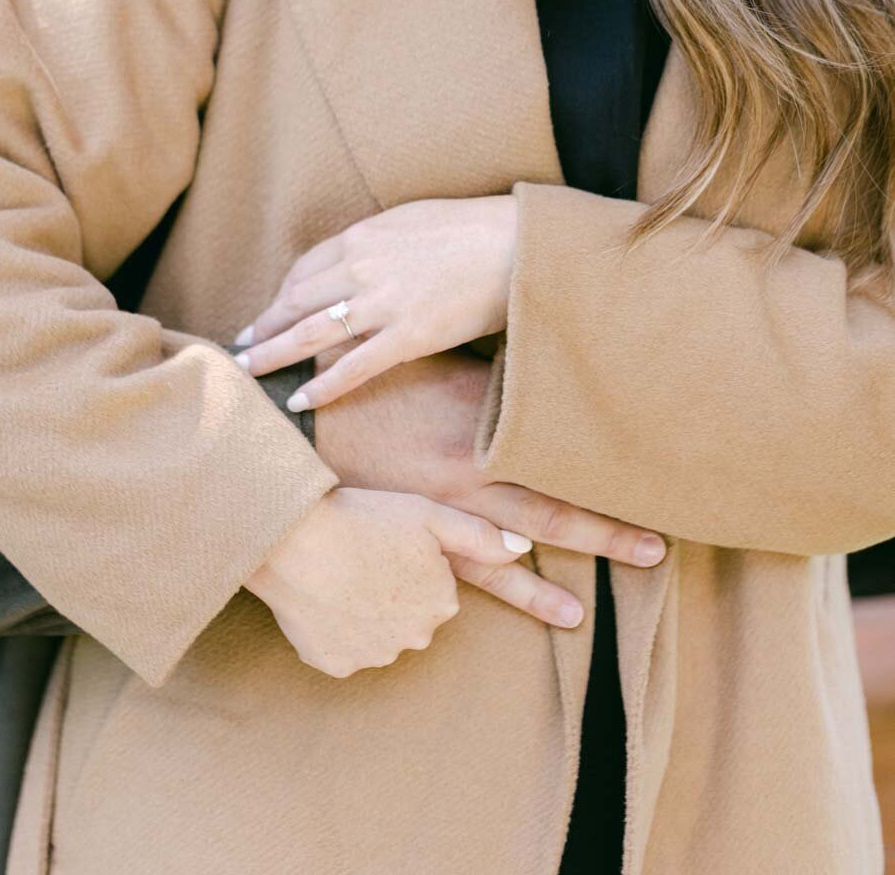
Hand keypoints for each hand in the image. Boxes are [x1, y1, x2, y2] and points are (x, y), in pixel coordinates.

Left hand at [236, 197, 516, 408]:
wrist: (517, 244)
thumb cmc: (472, 228)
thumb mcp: (413, 219)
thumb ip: (378, 240)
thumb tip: (358, 256)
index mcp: (363, 235)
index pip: (305, 268)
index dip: (282, 294)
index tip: (270, 311)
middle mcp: (363, 267)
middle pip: (296, 300)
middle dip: (264, 325)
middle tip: (241, 345)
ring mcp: (384, 303)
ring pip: (312, 333)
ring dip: (274, 353)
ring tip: (249, 371)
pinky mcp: (410, 336)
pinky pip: (354, 367)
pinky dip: (323, 385)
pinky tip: (300, 399)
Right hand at [245, 486, 535, 678]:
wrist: (294, 538)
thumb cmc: (364, 517)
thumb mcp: (428, 514)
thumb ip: (480, 535)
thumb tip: (523, 549)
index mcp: (441, 602)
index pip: (437, 590)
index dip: (413, 565)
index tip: (389, 544)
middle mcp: (415, 638)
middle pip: (410, 617)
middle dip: (394, 593)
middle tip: (364, 557)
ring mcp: (373, 655)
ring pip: (377, 635)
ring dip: (365, 613)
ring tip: (340, 573)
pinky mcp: (335, 664)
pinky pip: (342, 649)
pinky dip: (334, 629)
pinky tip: (322, 597)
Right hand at [315, 351, 665, 626]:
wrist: (295, 421)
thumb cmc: (364, 378)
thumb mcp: (428, 356)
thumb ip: (480, 364)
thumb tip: (532, 337)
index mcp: (479, 425)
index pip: (555, 452)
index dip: (604, 474)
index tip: (654, 483)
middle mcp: (469, 476)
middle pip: (550, 512)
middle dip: (605, 533)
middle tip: (656, 550)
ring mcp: (443, 517)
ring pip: (512, 557)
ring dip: (549, 587)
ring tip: (591, 612)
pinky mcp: (417, 541)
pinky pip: (472, 577)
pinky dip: (512, 593)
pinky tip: (550, 614)